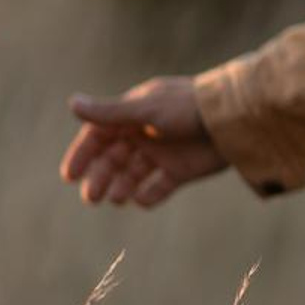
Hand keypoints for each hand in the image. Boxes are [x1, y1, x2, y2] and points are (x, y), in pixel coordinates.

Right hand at [60, 77, 226, 206]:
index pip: (97, 136)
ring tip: (116, 199)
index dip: (82, 155)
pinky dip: (148, 196)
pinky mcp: (181, 170)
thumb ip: (108, 112)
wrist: (234, 119)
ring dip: (120, 187)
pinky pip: (158, 187)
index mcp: (131, 115)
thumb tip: (72, 103)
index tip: (70, 176)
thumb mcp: (144, 110)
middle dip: (100, 177)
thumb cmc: (186, 106)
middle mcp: (143, 134)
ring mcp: (162, 153)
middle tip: (91, 198)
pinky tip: (141, 200)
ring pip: (132, 174)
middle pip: (112, 159)